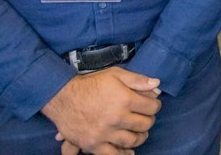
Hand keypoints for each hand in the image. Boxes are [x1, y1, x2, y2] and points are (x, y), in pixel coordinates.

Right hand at [42, 67, 160, 154]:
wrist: (63, 97)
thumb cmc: (91, 84)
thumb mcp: (115, 74)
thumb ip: (137, 79)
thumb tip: (157, 84)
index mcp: (124, 99)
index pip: (151, 107)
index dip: (155, 105)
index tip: (153, 105)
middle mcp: (116, 118)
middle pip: (144, 124)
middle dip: (149, 121)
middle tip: (146, 118)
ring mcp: (105, 133)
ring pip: (131, 140)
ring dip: (139, 137)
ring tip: (139, 133)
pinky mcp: (93, 144)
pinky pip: (112, 154)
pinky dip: (123, 154)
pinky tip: (129, 151)